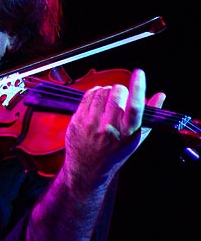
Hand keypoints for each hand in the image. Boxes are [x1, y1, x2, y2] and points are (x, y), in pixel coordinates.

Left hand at [62, 68, 165, 189]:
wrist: (87, 167)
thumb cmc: (115, 151)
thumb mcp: (136, 138)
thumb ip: (149, 116)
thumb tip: (161, 95)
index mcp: (127, 133)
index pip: (135, 106)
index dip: (138, 87)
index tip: (139, 73)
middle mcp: (109, 128)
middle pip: (116, 94)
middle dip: (120, 90)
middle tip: (120, 96)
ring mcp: (91, 124)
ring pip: (101, 92)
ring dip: (107, 91)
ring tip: (108, 100)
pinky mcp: (78, 120)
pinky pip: (88, 95)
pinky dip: (94, 92)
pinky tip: (97, 99)